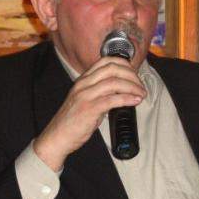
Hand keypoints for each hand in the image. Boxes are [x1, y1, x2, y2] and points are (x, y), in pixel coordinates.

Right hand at [33, 56, 146, 170]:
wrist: (57, 136)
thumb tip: (121, 91)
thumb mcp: (86, 100)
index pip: (106, 61)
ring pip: (114, 83)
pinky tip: (135, 101)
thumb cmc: (73, 121)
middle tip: (140, 86)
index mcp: (83, 80)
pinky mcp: (89, 109)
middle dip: (132, 76)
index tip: (134, 75)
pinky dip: (127, 99)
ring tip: (141, 94)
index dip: (124, 65)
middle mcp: (84, 84)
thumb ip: (101, 92)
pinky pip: (112, 99)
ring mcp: (85, 95)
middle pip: (113, 69)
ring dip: (132, 87)